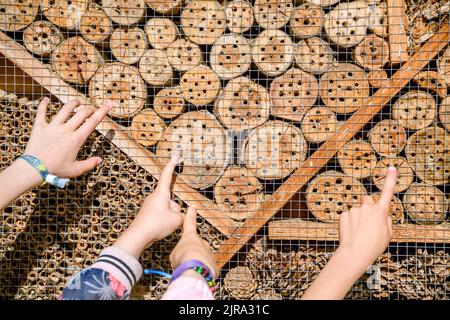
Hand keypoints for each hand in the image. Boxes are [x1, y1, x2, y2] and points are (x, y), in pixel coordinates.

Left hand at [24, 97, 110, 178]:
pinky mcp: (39, 127)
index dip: (102, 111)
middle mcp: (66, 130)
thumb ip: (89, 164)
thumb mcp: (75, 170)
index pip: (93, 122)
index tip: (109, 104)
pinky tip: (45, 99)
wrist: (34, 168)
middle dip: (88, 109)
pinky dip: (43, 104)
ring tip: (76, 102)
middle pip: (81, 113)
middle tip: (90, 110)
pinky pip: (41, 112)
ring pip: (64, 109)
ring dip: (72, 104)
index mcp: (76, 139)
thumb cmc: (55, 170)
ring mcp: (52, 127)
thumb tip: (100, 160)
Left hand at [114, 155, 183, 257]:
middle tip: (170, 220)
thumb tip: (179, 215)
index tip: (175, 156)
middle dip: (175, 210)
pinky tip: (160, 229)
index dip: (172, 165)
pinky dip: (164, 222)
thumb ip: (182, 215)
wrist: (138, 236)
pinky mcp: (148, 215)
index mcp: (161, 193)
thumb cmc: (156, 224)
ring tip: (164, 226)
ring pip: (168, 209)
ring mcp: (150, 206)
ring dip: (171, 217)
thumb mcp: (176, 219)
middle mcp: (154, 197)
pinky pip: (162, 216)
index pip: (167, 175)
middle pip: (171, 200)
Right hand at [170, 206, 217, 277]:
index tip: (193, 206)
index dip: (190, 214)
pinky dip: (201, 272)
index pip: (189, 222)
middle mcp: (202, 243)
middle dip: (192, 252)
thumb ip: (180, 254)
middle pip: (197, 245)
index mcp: (190, 236)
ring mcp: (209, 253)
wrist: (195, 269)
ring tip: (189, 271)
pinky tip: (196, 275)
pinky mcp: (214, 265)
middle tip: (185, 261)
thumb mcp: (174, 254)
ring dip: (196, 263)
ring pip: (202, 258)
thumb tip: (184, 260)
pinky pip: (206, 268)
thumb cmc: (183, 259)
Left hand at [301, 167, 397, 299]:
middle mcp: (367, 207)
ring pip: (357, 211)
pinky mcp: (344, 214)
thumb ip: (386, 221)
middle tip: (367, 223)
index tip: (392, 167)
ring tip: (358, 233)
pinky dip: (348, 223)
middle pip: (367, 201)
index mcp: (381, 212)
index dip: (390, 179)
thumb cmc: (373, 246)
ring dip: (357, 218)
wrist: (355, 253)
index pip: (387, 192)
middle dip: (367, 207)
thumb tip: (382, 214)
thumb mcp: (387, 235)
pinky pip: (347, 216)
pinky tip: (350, 232)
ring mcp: (354, 210)